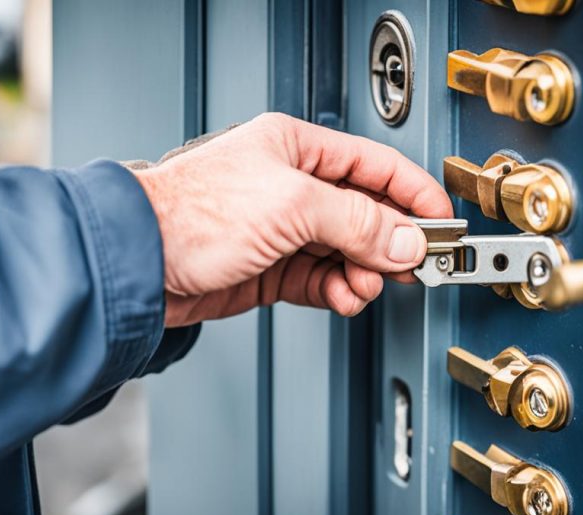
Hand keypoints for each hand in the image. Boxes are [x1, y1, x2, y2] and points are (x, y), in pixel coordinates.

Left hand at [132, 113, 453, 327]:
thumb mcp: (290, 206)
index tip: (443, 223)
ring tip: (364, 285)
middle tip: (413, 266)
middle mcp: (291, 186)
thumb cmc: (191, 214)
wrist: (139, 265)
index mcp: (296, 148)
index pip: (374, 166)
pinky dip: (338, 291)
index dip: (413, 194)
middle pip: (364, 213)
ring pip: (346, 252)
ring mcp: (281, 230)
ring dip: (363, 273)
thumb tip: (406, 240)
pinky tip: (343, 297)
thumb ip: (357, 222)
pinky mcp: (271, 269)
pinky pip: (322, 280)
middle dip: (389, 242)